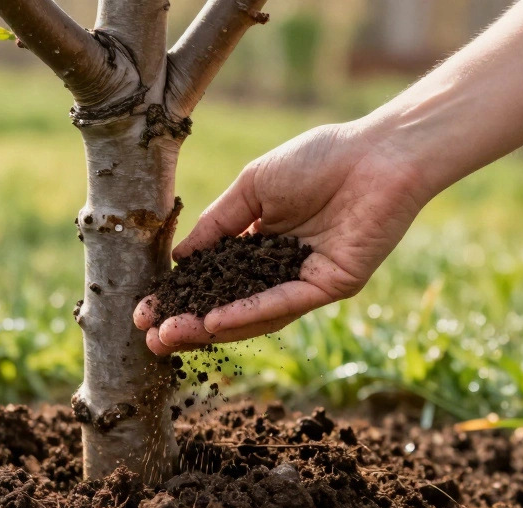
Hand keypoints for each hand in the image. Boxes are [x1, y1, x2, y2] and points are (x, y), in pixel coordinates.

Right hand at [134, 120, 432, 354]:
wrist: (378, 154)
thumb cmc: (319, 158)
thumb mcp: (253, 187)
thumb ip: (218, 224)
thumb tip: (180, 259)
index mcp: (260, 243)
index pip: (213, 279)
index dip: (179, 296)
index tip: (145, 311)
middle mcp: (280, 268)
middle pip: (227, 305)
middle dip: (189, 324)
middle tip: (152, 338)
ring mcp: (305, 280)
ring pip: (252, 314)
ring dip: (211, 326)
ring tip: (175, 335)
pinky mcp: (329, 286)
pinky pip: (283, 304)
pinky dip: (249, 313)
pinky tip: (216, 321)